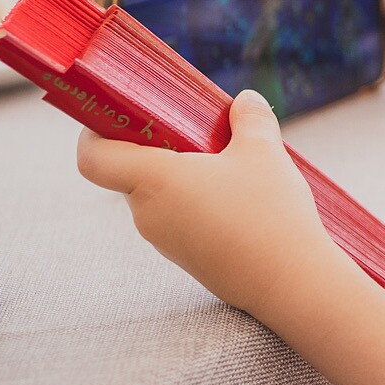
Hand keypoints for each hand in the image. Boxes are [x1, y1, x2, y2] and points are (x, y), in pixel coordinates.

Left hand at [77, 90, 336, 320]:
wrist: (291, 283)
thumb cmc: (270, 212)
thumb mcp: (264, 150)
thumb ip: (250, 117)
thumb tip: (244, 100)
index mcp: (153, 181)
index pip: (93, 157)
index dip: (95, 132)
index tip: (123, 116)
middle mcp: (147, 214)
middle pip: (130, 172)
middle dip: (158, 148)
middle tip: (199, 131)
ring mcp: (165, 241)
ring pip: (157, 197)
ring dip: (183, 177)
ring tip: (231, 168)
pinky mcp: (186, 260)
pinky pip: (178, 220)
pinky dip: (197, 203)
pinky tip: (240, 201)